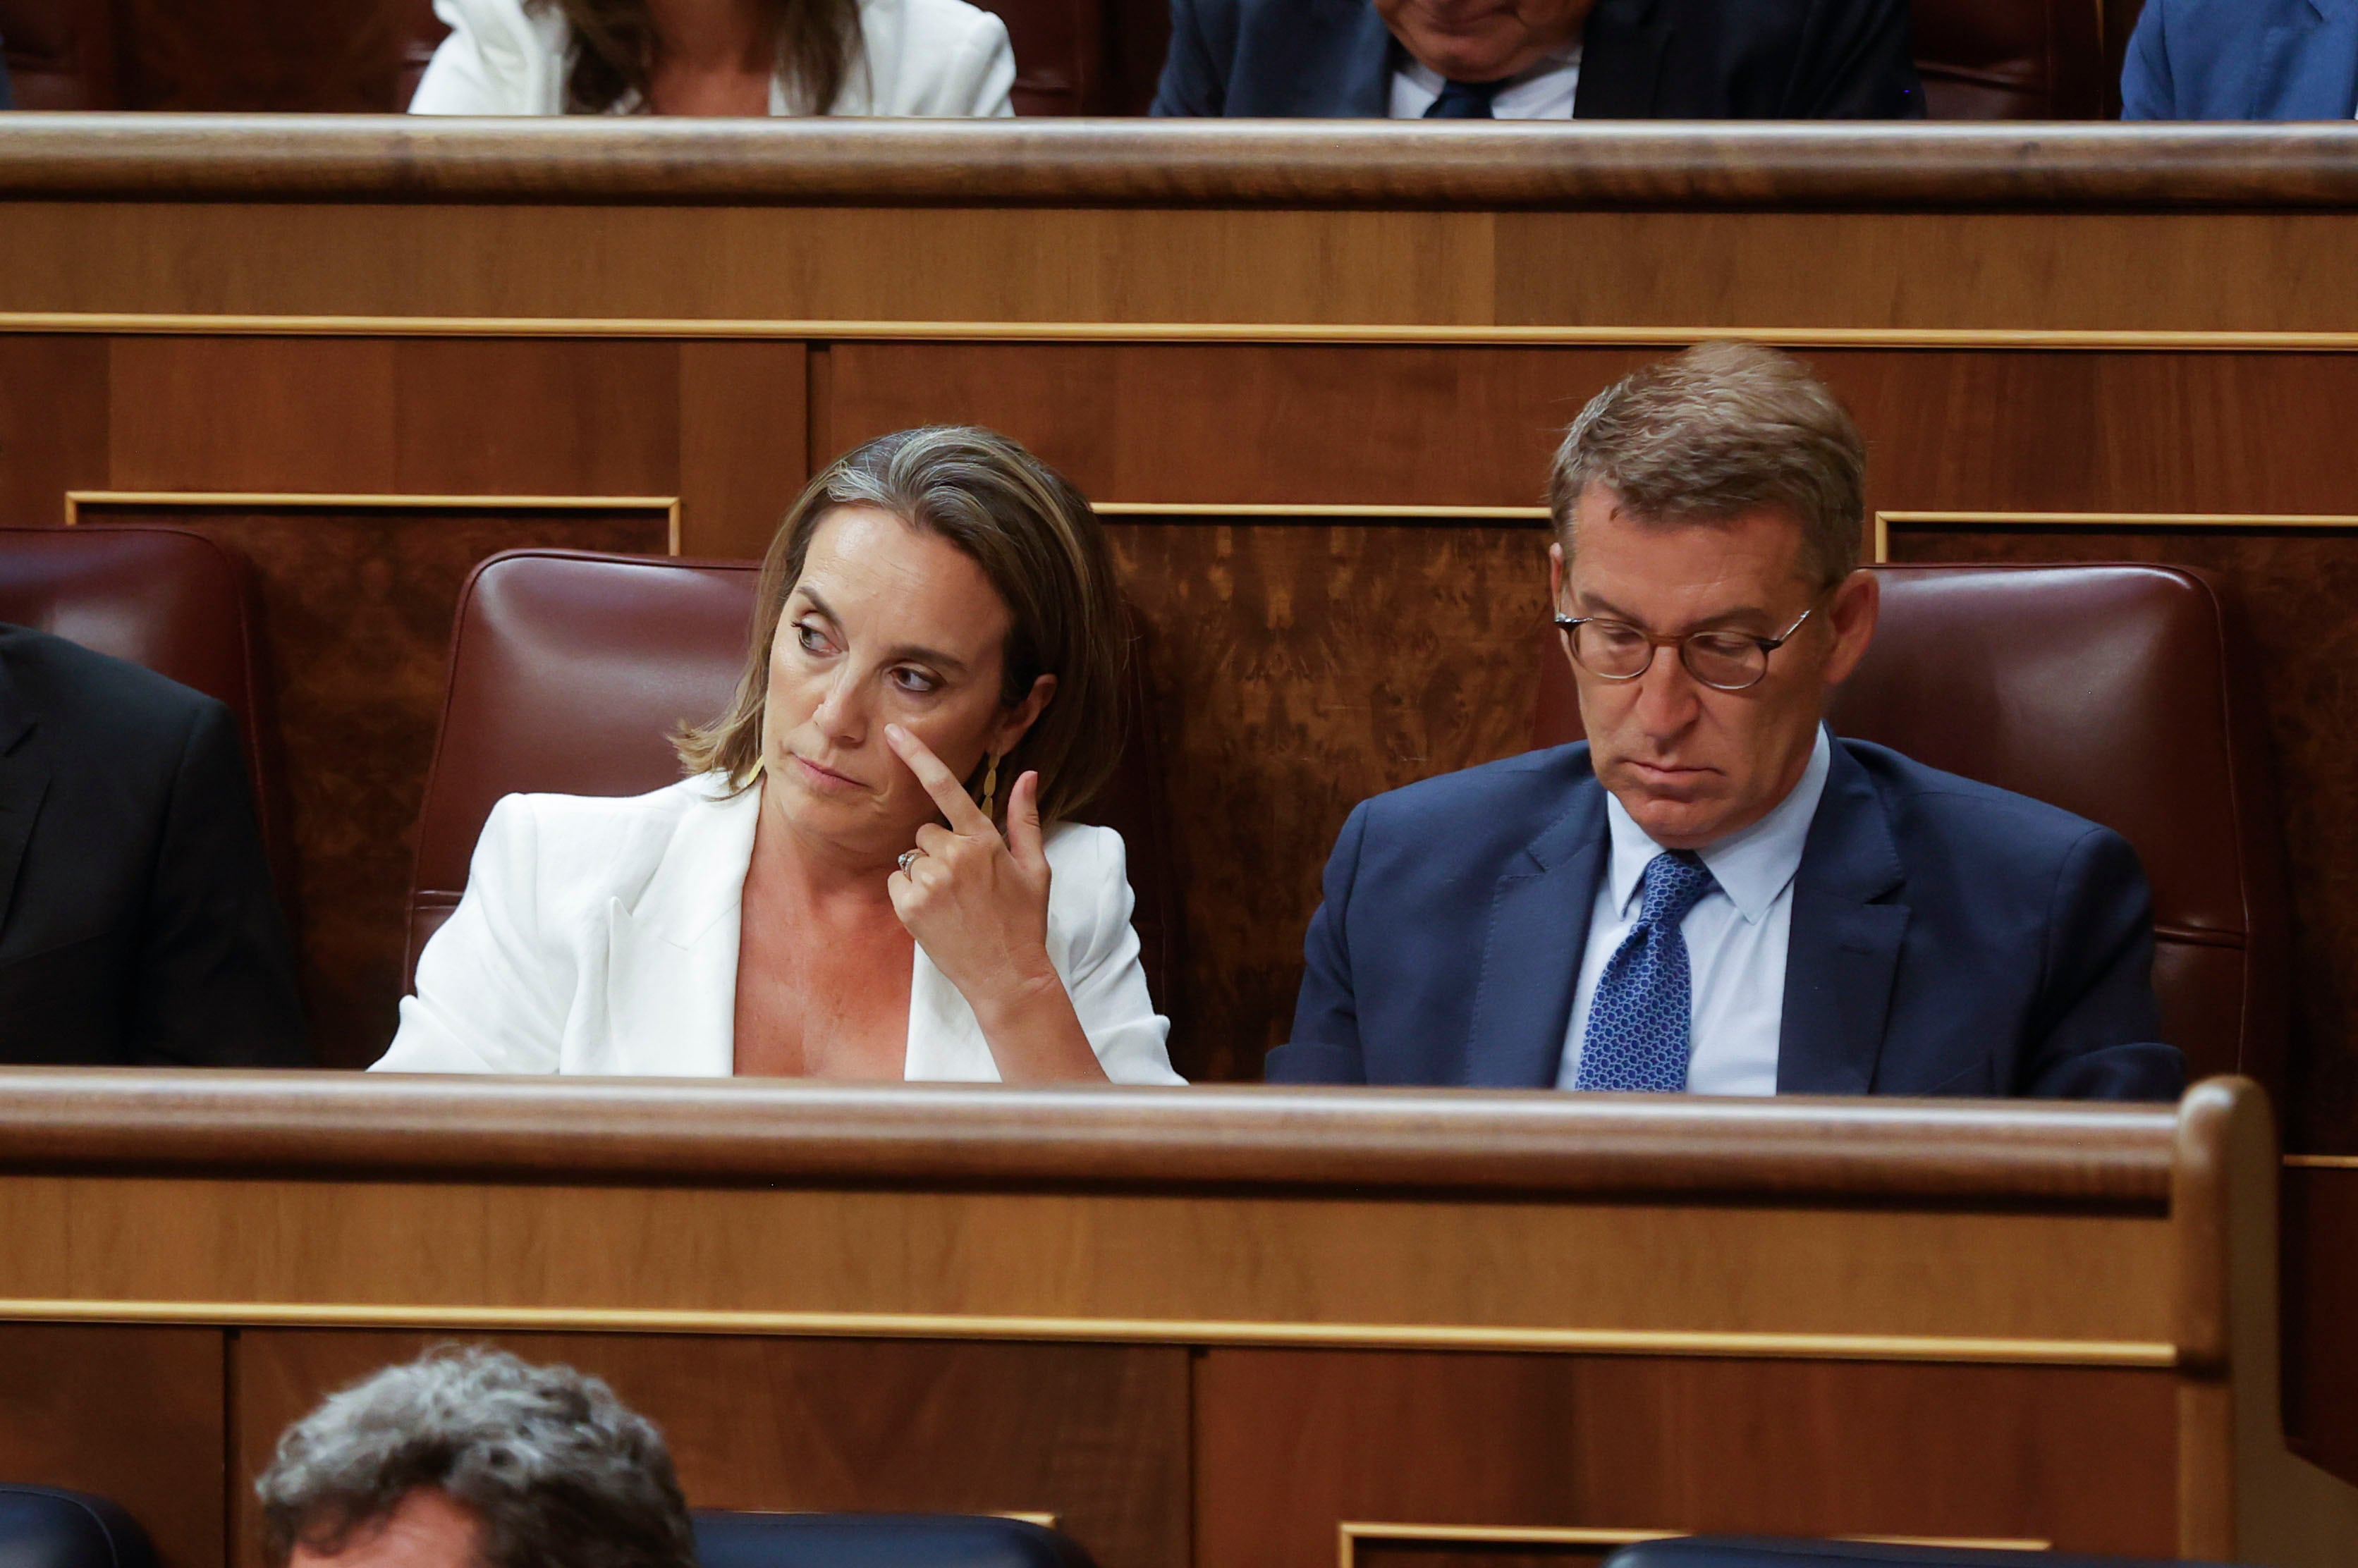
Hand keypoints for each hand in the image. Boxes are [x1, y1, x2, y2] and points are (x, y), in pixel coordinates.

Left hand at [883, 724, 1059, 1022]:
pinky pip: (896, 881)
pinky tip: (936, 913)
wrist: (1006, 976)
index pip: (946, 787)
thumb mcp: (1035, 868)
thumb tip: (1028, 774)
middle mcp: (953, 856)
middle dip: (940, 848)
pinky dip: (910, 894)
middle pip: (927, 830)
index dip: (918, 755)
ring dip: (926, 872)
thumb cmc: (1024, 920)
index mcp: (984, 840)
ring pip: (912, 856)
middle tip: (966, 882)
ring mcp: (929, 882)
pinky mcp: (908, 906)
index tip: (893, 730)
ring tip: (953, 902)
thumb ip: (1025, 818)